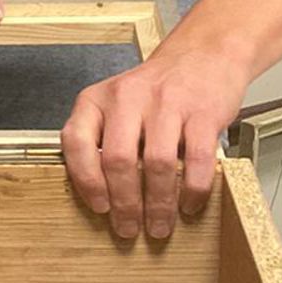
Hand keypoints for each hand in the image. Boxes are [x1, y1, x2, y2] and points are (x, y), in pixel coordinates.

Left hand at [61, 50, 252, 239]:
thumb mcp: (115, 104)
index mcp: (97, 99)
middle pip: (118, 160)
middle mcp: (128, 98)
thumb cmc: (156, 88)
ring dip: (158, 204)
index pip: (77, 142)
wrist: (204, 54)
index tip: (98, 208)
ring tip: (159, 226)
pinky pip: (195, 159)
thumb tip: (97, 194)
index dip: (85, 181)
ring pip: (156, 163)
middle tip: (129, 229)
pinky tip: (189, 205)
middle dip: (124, 204)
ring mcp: (167, 103)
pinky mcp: (203, 112)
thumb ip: (101, 138)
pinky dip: (192, 189)